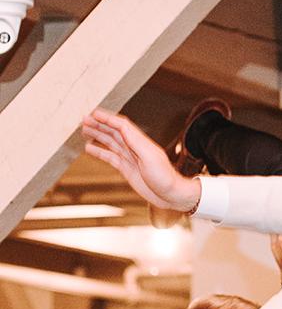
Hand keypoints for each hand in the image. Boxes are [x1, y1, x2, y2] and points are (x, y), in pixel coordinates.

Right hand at [82, 108, 198, 210]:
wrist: (171, 195)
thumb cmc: (165, 177)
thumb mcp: (151, 157)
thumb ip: (136, 142)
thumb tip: (123, 128)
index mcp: (140, 142)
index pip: (121, 125)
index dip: (107, 118)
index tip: (93, 113)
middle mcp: (134, 147)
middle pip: (113, 131)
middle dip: (99, 124)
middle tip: (83, 119)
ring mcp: (129, 158)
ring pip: (110, 142)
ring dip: (97, 134)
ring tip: (83, 129)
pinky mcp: (126, 169)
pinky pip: (109, 157)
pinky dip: (99, 151)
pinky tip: (89, 148)